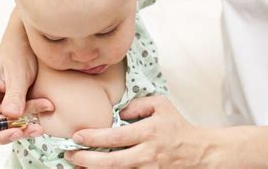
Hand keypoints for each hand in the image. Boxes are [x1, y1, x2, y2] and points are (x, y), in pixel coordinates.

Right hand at [0, 43, 51, 143]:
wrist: (32, 50)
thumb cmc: (18, 55)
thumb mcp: (18, 73)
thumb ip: (14, 94)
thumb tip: (12, 116)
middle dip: (1, 135)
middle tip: (20, 132)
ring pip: (4, 130)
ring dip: (21, 130)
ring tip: (39, 126)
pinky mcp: (12, 111)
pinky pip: (19, 124)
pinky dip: (30, 122)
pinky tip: (46, 108)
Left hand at [64, 96, 209, 167]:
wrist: (198, 152)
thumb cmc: (176, 126)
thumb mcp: (161, 105)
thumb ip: (137, 104)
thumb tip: (116, 113)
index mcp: (149, 132)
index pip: (115, 136)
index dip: (93, 137)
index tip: (77, 136)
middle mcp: (147, 154)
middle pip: (112, 162)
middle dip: (86, 160)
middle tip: (69, 155)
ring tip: (76, 165)